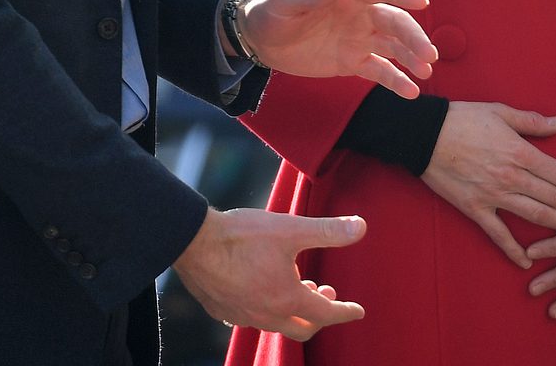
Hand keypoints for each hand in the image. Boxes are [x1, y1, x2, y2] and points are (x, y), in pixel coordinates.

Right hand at [173, 207, 367, 339]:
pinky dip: (266, 309)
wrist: (194, 242)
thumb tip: (360, 227)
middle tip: (327, 295)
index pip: (326, 313)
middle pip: (303, 328)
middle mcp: (267, 315)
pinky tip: (262, 292)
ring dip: (293, 311)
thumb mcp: (290, 229)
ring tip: (297, 288)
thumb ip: (327, 231)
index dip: (345, 311)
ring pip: (277, 325)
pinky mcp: (223, 310)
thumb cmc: (243, 235)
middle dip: (320, 315)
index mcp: (288, 299)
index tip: (357, 311)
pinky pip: (251, 319)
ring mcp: (243, 316)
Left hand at [237, 0, 436, 99]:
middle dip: (413, 36)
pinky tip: (411, 92)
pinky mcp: (352, 62)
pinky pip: (380, 71)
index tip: (422, 2)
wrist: (259, 37)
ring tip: (425, 72)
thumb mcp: (284, 0)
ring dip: (411, 57)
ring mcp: (357, 39)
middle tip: (428, 54)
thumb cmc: (271, 9)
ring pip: (393, 46)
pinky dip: (397, 80)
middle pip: (394, 21)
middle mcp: (358, 15)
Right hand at [421, 103, 555, 267]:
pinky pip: (498, 234)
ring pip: (537, 217)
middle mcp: (512, 177)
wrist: (423, 134)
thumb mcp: (499, 111)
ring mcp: (495, 196)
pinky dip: (513, 250)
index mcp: (520, 152)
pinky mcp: (476, 208)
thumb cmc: (462, 118)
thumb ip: (532, 121)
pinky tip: (526, 262)